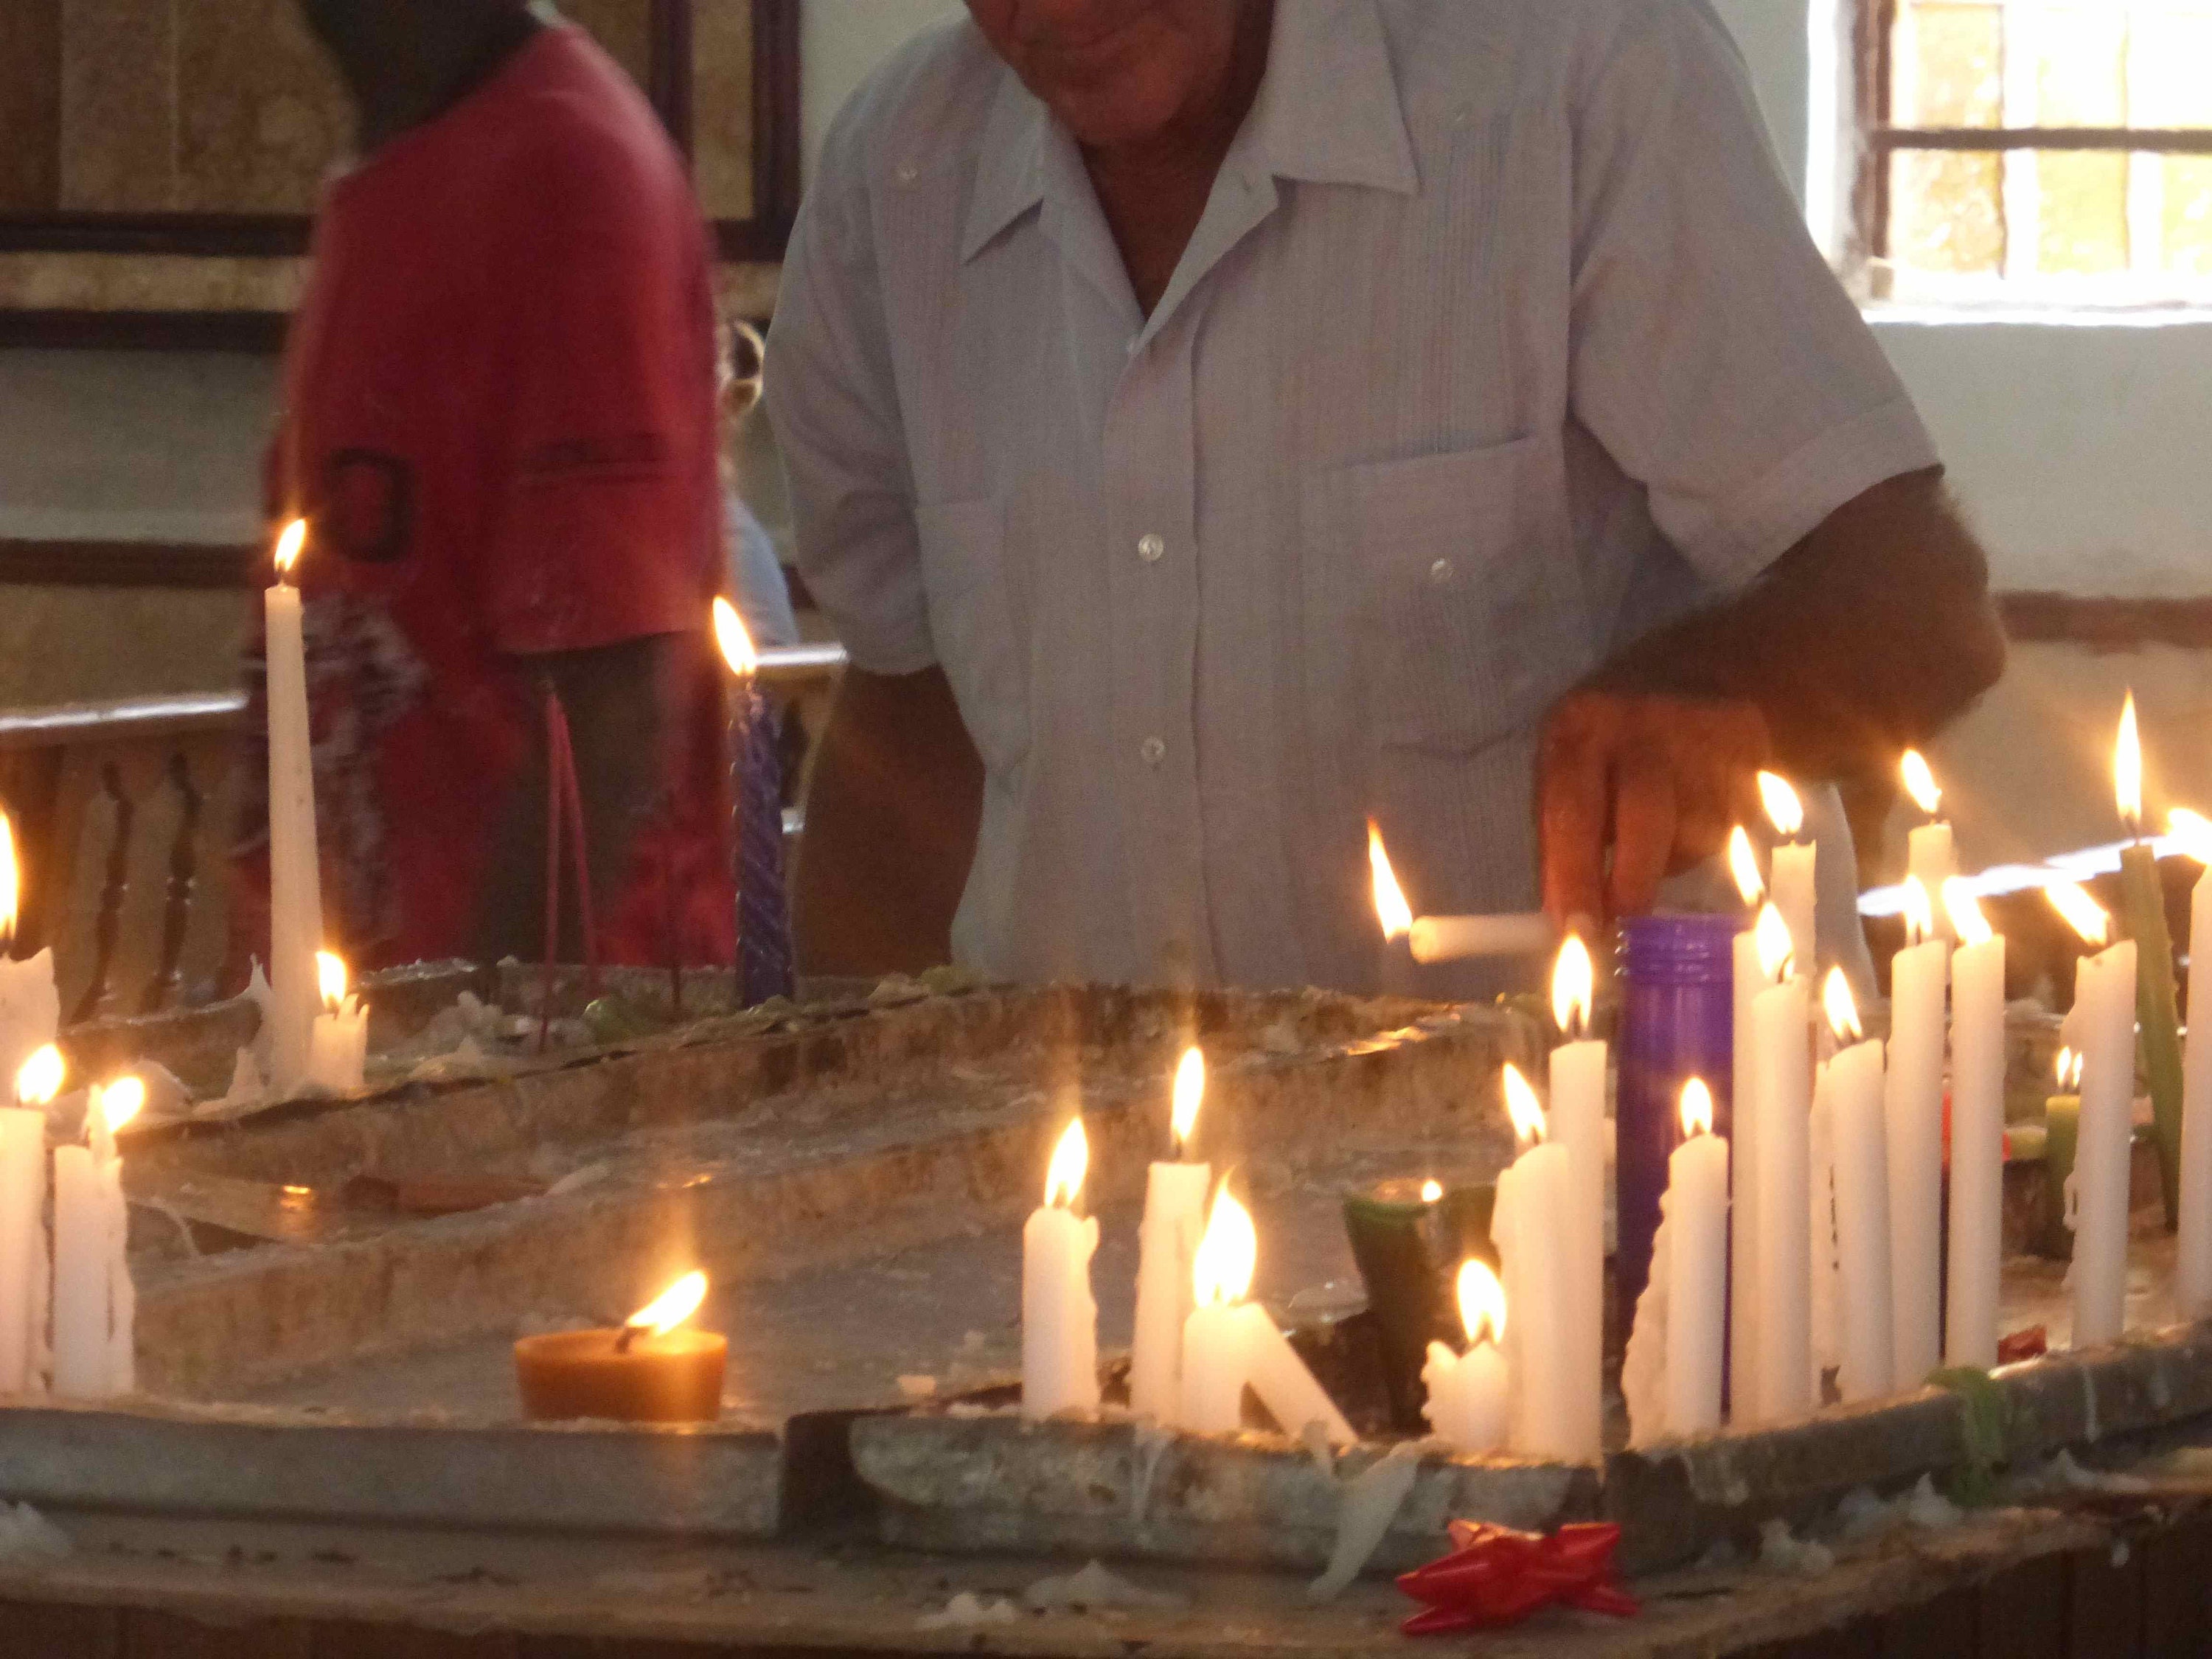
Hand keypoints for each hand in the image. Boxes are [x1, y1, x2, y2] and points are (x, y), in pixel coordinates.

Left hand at [1537, 690, 1770, 927]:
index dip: (1573, 874)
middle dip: (1633, 882)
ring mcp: (1704, 735)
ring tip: (1658, 838)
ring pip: (1694, 832)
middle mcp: (1643, 724)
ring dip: (1671, 859)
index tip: (1576, 930)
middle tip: (1624, 924)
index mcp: (1581, 726)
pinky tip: (1695, 812)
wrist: (1700, 669)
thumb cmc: (1610, 739)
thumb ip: (1561, 835)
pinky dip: (1708, 839)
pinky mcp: (1752, 751)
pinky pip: (1732, 826)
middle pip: (1645, 816)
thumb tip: (1564, 918)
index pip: (1573, 808)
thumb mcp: (1567, 763)